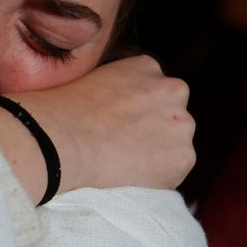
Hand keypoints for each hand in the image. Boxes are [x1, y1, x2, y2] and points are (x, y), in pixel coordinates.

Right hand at [0, 55, 195, 198]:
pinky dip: (157, 179)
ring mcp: (181, 123)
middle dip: (154, 131)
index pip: (154, 93)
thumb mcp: (92, 81)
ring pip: (175, 144)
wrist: (63, 139)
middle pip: (171, 116)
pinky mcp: (183, 156)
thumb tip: (116, 110)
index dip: (138, 114)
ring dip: (157, 154)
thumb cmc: (63, 112)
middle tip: (124, 148)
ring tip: (124, 164)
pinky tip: (129, 176)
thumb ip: (116, 91)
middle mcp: (172, 89)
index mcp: (148, 66)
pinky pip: (173, 172)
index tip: (120, 128)